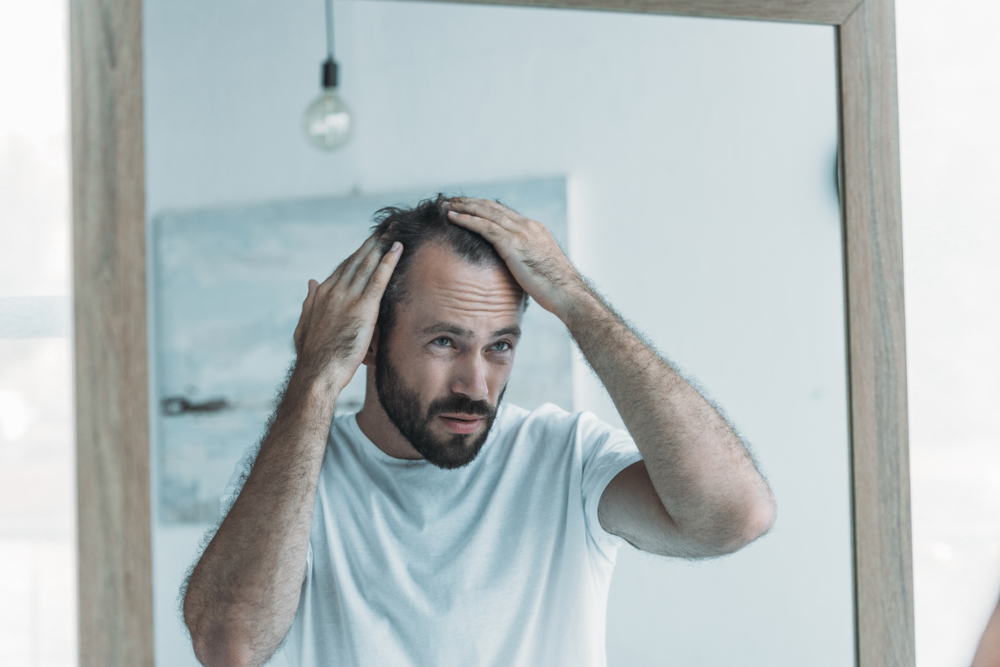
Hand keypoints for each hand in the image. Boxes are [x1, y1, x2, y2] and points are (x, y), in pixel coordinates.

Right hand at [293, 235, 401, 393]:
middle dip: (371, 243)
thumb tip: (310, 282)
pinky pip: (378, 279)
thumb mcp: (305, 324)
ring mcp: (348, 297)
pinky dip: (388, 261)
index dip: (357, 254)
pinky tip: (397, 248)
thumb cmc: (312, 355)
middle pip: (356, 261)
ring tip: (393, 231)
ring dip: (382, 245)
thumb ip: (309, 301)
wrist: (317, 372)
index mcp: (322, 294)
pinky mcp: (362, 307)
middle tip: (384, 228)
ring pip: (368, 264)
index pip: (343, 268)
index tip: (368, 244)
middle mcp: (334, 290)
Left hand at [443, 198, 588, 319]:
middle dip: (469, 202)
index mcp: (533, 229)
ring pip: (486, 212)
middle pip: (492, 207)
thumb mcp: (538, 266)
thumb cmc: (555, 287)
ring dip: (463, 207)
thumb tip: (511, 267)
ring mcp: (521, 233)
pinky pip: (484, 227)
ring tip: (446, 205)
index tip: (467, 206)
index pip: (503, 213)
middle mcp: (527, 226)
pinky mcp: (513, 244)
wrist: (567, 293)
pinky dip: (466, 220)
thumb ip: (524, 259)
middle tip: (451, 200)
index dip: (482, 208)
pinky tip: (452, 218)